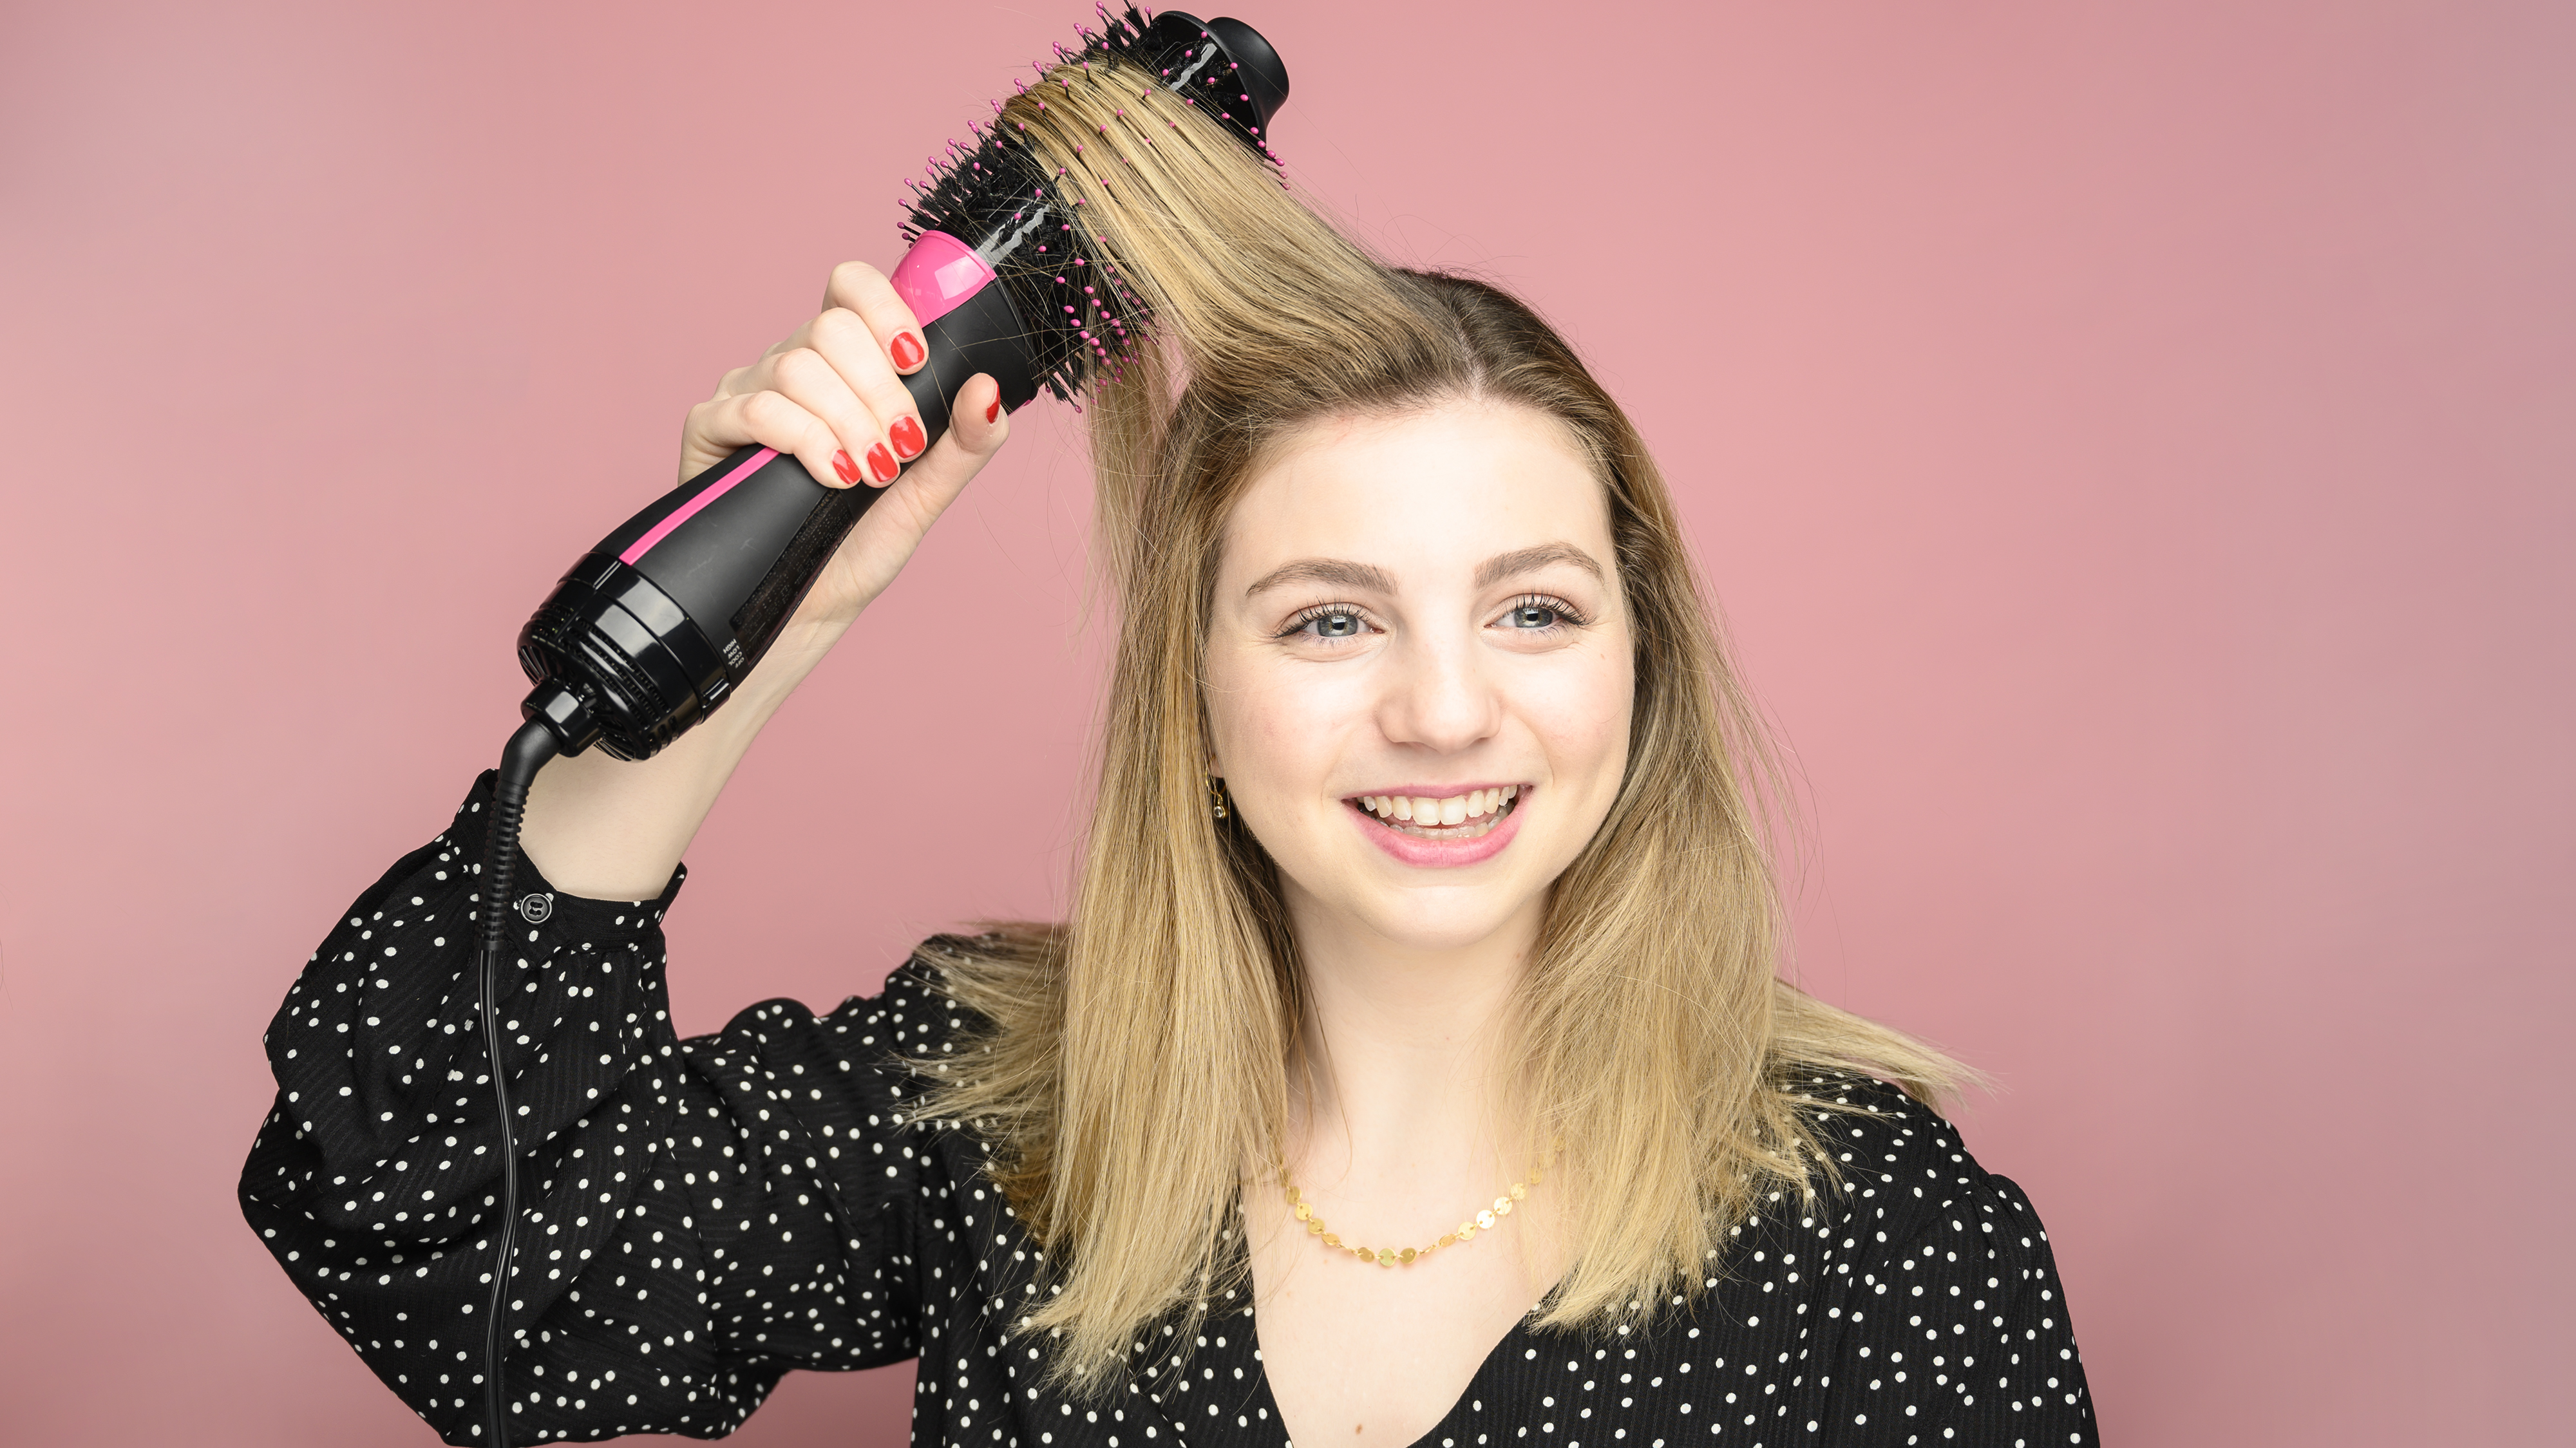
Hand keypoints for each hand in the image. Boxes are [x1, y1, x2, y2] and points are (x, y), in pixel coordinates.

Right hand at [681, 260, 1009, 640]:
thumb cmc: (861, 541)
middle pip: (831, 327)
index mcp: (843, 364)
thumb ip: (965, 441)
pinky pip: (757, 408)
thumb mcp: (927, 490)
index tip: (916, 360)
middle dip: (879, 391)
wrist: (813, 605)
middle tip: (899, 448)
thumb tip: (989, 387)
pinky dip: (806, 441)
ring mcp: (746, 392)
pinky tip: (832, 478)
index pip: (851, 287)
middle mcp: (791, 365)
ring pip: (797, 367)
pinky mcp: (710, 428)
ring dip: (848, 424)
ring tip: (869, 475)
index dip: (886, 310)